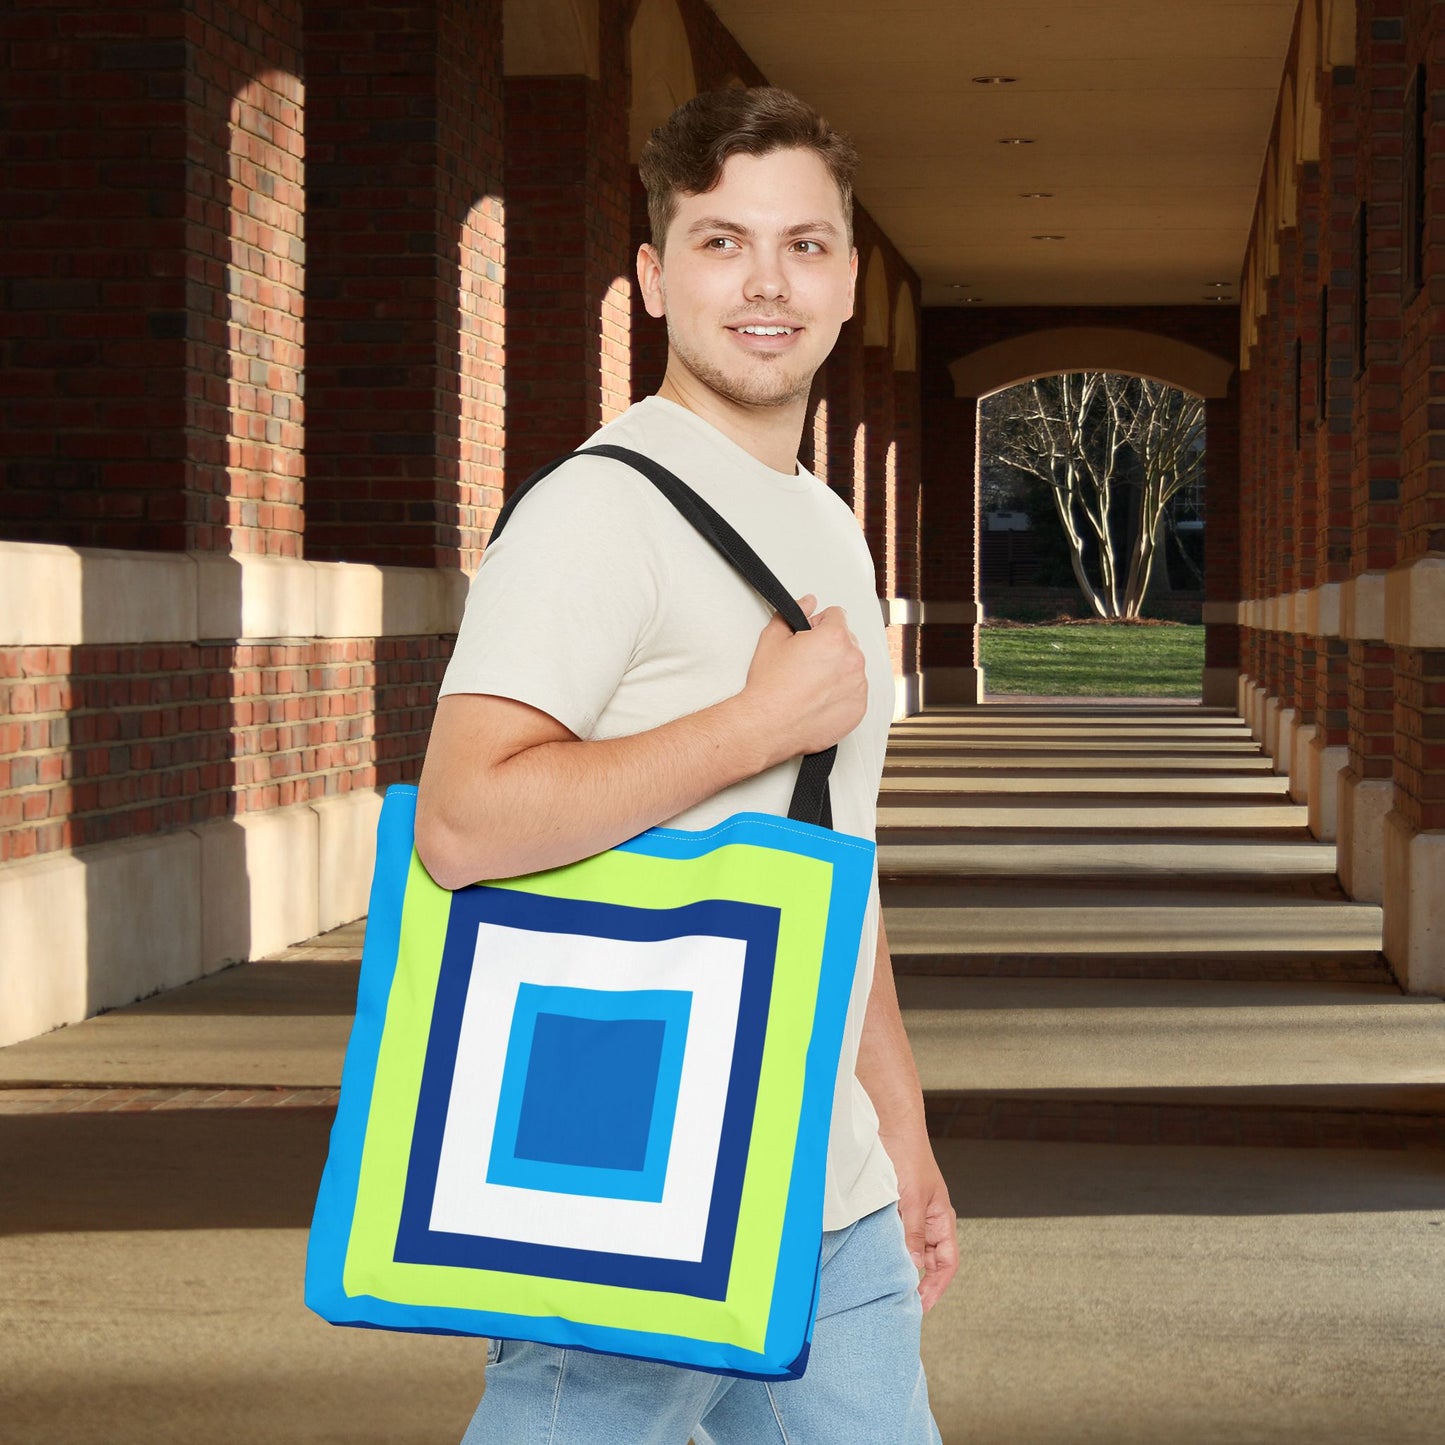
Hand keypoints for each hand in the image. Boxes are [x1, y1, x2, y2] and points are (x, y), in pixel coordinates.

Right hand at [742, 593, 867, 761]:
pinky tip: (818, 699)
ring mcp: (858, 686)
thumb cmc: (769, 688)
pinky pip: (854, 693)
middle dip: (830, 647)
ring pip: (852, 668)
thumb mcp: (772, 638)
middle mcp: (852, 660)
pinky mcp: (858, 709)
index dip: (818, 624)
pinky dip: (841, 694)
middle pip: (847, 641)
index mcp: (835, 638)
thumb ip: (795, 612)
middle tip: (805, 664)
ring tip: (810, 684)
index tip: (808, 638)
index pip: (837, 615)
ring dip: (836, 671)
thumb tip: (807, 603)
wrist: (767, 725)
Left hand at [890, 1135, 957, 1312]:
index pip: (946, 1264)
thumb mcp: (912, 1200)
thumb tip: (912, 1269)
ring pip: (908, 1249)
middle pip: (928, 1262)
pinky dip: (886, 1249)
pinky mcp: (892, 1207)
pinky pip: (892, 1235)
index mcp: (942, 1220)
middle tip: (898, 1303)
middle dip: (917, 1283)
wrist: (891, 1126)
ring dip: (899, 1266)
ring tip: (884, 1286)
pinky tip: (873, 1259)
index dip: (936, 1287)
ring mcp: (910, 1214)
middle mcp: (928, 1220)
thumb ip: (913, 1234)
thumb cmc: (909, 1157)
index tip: (920, 1307)